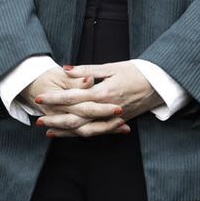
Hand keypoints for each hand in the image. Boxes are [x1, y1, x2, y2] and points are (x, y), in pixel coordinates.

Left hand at [35, 61, 159, 136]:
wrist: (160, 84)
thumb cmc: (137, 71)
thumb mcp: (112, 67)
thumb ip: (87, 70)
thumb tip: (66, 69)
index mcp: (103, 92)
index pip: (73, 97)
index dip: (55, 98)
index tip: (40, 98)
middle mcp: (106, 108)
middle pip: (75, 118)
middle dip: (55, 119)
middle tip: (38, 119)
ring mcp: (112, 118)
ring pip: (84, 129)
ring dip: (65, 131)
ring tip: (49, 129)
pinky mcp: (118, 122)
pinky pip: (96, 132)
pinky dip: (81, 134)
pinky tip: (69, 133)